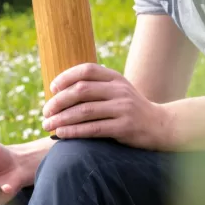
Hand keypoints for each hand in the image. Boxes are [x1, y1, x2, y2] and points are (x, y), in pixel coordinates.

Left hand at [42, 63, 169, 149]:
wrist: (160, 125)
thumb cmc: (131, 109)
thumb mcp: (119, 91)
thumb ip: (97, 88)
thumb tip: (62, 93)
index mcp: (115, 78)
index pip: (86, 70)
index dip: (66, 77)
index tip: (52, 88)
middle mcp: (119, 90)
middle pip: (81, 90)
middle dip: (58, 101)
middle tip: (45, 112)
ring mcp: (123, 108)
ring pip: (84, 111)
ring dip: (62, 118)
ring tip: (47, 125)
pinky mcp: (124, 127)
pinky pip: (93, 129)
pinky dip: (74, 131)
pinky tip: (61, 134)